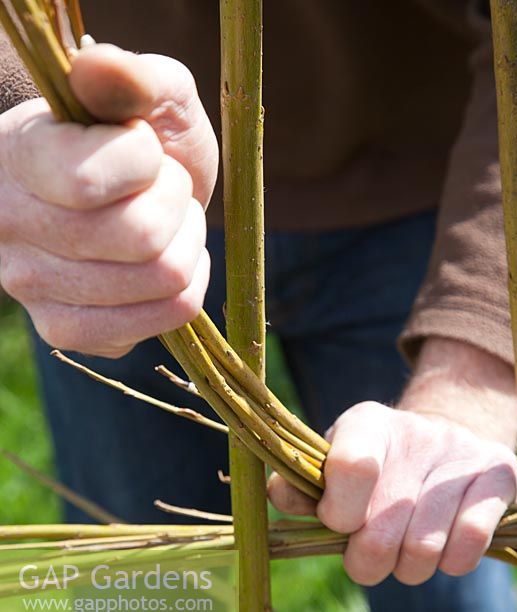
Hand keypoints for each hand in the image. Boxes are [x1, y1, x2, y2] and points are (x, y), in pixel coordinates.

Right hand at [0, 44, 217, 356]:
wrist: (114, 192)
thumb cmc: (130, 137)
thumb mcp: (141, 91)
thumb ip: (129, 74)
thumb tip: (102, 67)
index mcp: (18, 156)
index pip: (90, 182)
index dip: (146, 160)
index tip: (144, 147)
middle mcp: (11, 229)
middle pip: (142, 240)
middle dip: (178, 203)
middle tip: (165, 188)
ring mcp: (35, 289)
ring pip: (164, 283)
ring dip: (188, 245)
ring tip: (167, 223)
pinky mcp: (69, 330)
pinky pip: (165, 322)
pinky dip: (186, 290)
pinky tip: (164, 264)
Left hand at [268, 339, 516, 585]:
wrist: (445, 443)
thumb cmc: (375, 465)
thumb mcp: (331, 464)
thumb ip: (298, 485)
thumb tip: (284, 499)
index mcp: (367, 422)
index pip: (349, 470)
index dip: (338, 513)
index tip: (338, 522)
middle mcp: (418, 432)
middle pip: (379, 532)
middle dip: (366, 558)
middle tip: (367, 552)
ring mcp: (464, 454)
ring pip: (422, 552)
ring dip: (406, 566)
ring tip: (405, 546)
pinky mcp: (499, 478)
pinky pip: (465, 551)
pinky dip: (447, 562)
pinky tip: (442, 545)